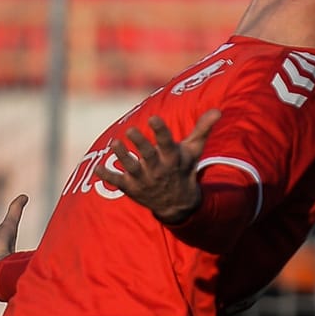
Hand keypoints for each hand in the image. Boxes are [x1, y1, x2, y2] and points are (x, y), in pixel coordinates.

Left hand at [94, 110, 220, 223]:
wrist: (178, 204)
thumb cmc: (184, 170)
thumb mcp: (194, 151)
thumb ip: (202, 129)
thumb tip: (217, 111)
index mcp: (172, 158)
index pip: (166, 143)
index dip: (160, 131)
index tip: (153, 119)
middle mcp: (158, 169)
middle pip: (147, 155)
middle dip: (139, 144)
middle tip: (130, 131)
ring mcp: (143, 180)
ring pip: (131, 167)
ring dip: (122, 156)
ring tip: (114, 144)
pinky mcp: (131, 188)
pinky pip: (118, 182)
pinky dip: (107, 176)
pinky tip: (97, 168)